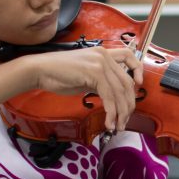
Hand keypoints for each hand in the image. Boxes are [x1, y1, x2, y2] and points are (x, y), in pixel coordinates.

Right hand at [22, 46, 142, 131]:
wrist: (39, 71)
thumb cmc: (58, 74)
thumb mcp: (85, 76)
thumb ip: (101, 81)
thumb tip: (114, 96)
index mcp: (103, 53)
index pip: (129, 57)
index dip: (138, 70)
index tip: (138, 85)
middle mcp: (104, 55)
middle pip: (126, 82)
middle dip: (128, 104)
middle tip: (125, 120)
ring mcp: (100, 63)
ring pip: (119, 91)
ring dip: (120, 112)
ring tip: (118, 125)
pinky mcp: (94, 73)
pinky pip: (109, 96)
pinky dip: (111, 112)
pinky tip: (108, 122)